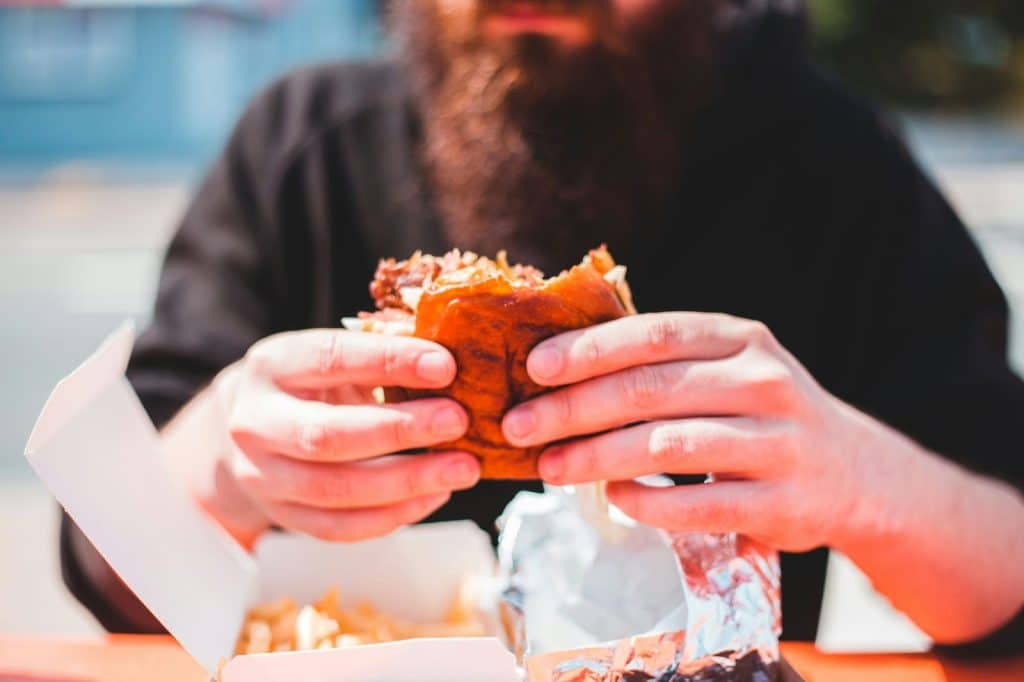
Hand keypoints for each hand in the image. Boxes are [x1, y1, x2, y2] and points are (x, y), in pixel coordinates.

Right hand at [168, 329, 479, 547]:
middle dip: (400, 429)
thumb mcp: (330, 356)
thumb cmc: (308, 385)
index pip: (331, 358)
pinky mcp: (282, 516)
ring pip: (337, 489)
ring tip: (463, 468)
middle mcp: (257, 422)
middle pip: (328, 435)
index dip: (390, 361)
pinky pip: (341, 527)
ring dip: (408, 481)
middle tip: (458, 420)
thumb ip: (380, 356)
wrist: (242, 430)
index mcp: (273, 365)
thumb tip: (449, 364)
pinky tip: (435, 495)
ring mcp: (264, 476)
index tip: (444, 365)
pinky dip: (394, 515)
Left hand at [502, 312, 884, 551]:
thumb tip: (557, 369)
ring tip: (549, 468)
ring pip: (667, 446)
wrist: (855, 473)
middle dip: (573, 408)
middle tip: (518, 426)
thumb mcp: (727, 369)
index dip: (590, 349)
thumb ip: (662, 365)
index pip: (654, 335)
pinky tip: (612, 498)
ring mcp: (779, 443)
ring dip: (597, 458)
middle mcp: (764, 382)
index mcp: (741, 339)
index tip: (535, 367)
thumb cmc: (762, 414)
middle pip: (650, 390)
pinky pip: (699, 503)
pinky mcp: (783, 502)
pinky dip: (646, 502)